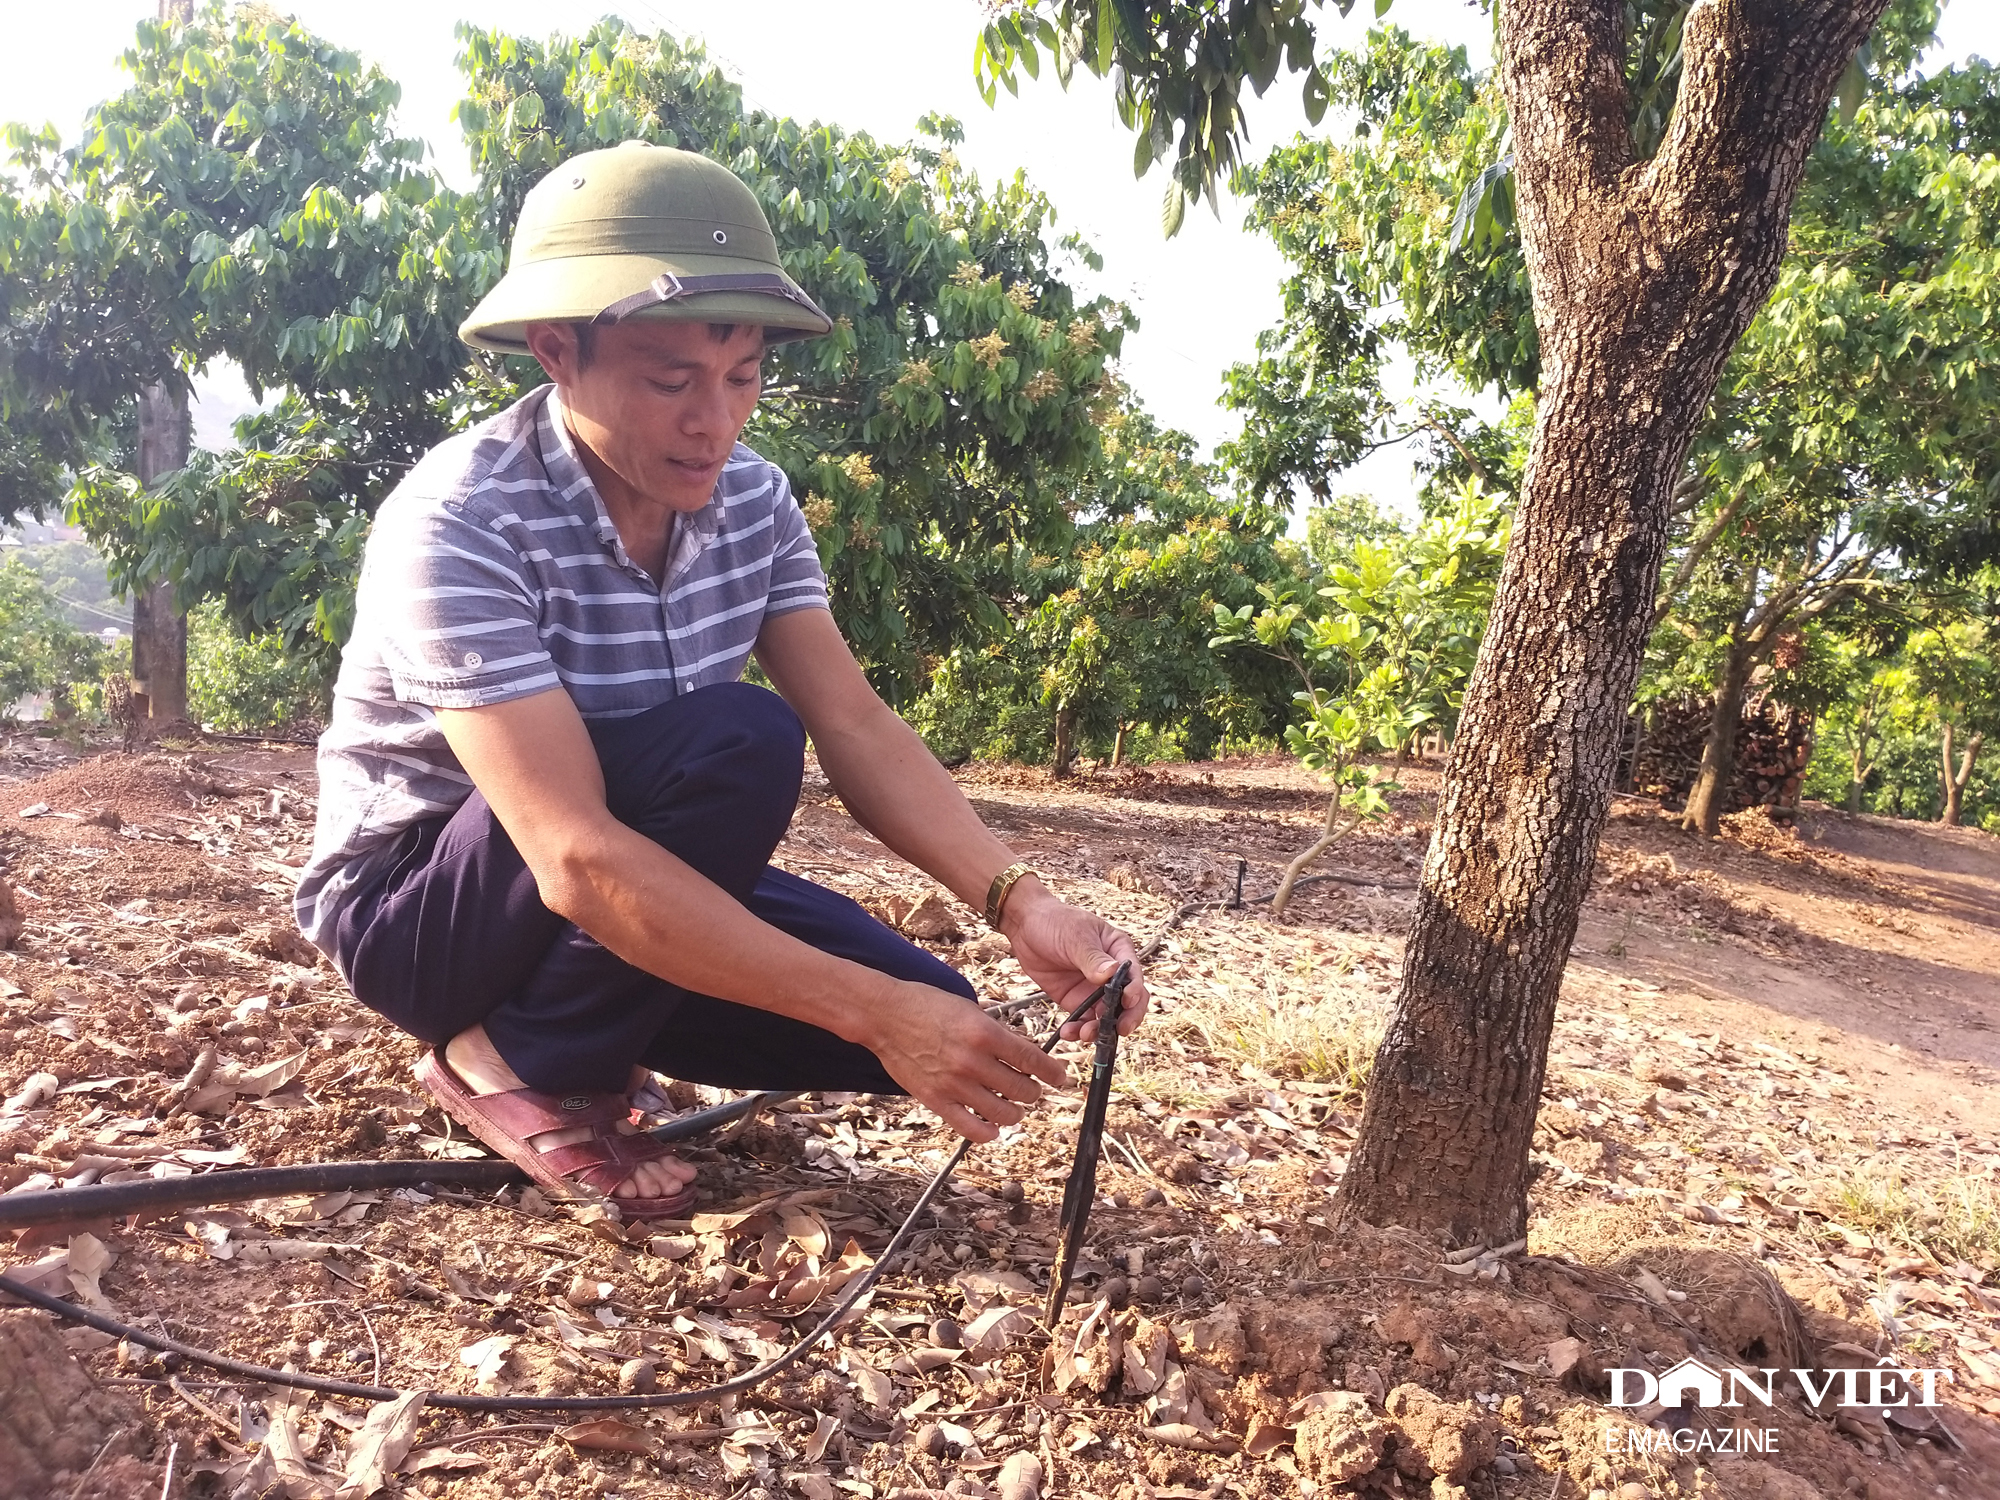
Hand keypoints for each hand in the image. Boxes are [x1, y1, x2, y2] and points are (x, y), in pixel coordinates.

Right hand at [861, 979, 1071, 1142]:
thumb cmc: (927, 1005)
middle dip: (1034, 1092)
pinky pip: (971, 1129)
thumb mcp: (970, 1009)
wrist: (885, 1015)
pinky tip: (993, 1126)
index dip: (1054, 1073)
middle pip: (1023, 1090)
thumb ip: (996, 1033)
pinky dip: (989, 1132)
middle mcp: (973, 1061)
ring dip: (1015, 1112)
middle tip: (1031, 1089)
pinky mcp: (936, 1100)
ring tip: (1013, 1107)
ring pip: (1004, 1113)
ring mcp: (954, 1084)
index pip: (1034, 1061)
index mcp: (985, 1033)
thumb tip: (1022, 1055)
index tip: (1060, 1078)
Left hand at [998, 880, 1150, 1042]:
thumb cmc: (1055, 921)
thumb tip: (1112, 975)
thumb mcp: (1075, 937)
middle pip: (1128, 1002)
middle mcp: (1111, 973)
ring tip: (1085, 1034)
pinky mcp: (1075, 999)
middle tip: (1119, 1030)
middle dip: (1125, 1018)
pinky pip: (1083, 1019)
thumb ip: (1093, 959)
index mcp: (1118, 950)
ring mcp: (1093, 988)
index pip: (1134, 976)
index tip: (1126, 1002)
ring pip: (1106, 1016)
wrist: (1024, 925)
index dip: (1135, 992)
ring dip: (1100, 1029)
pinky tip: (1068, 1032)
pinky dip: (1078, 1029)